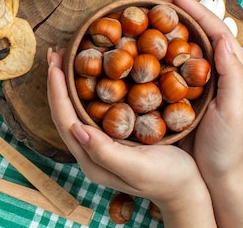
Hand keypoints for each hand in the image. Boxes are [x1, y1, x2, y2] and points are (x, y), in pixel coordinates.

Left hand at [47, 48, 215, 226]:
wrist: (188, 190)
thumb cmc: (168, 178)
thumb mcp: (138, 167)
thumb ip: (105, 152)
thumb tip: (76, 129)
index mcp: (90, 158)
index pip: (64, 119)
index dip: (57, 91)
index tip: (54, 66)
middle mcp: (89, 149)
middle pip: (64, 111)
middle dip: (57, 81)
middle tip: (55, 52)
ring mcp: (99, 141)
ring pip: (75, 108)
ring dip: (68, 82)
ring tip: (64, 57)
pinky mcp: (112, 134)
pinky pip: (91, 107)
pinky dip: (86, 87)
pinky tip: (90, 71)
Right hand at [157, 0, 242, 227]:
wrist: (217, 176)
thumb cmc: (228, 146)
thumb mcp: (236, 112)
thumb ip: (233, 76)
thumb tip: (222, 39)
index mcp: (232, 72)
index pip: (215, 31)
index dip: (196, 11)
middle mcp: (216, 73)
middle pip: (199, 33)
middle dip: (181, 13)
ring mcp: (199, 84)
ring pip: (184, 47)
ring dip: (168, 28)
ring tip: (148, 15)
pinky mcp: (183, 96)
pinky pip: (171, 67)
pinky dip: (159, 52)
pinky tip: (142, 49)